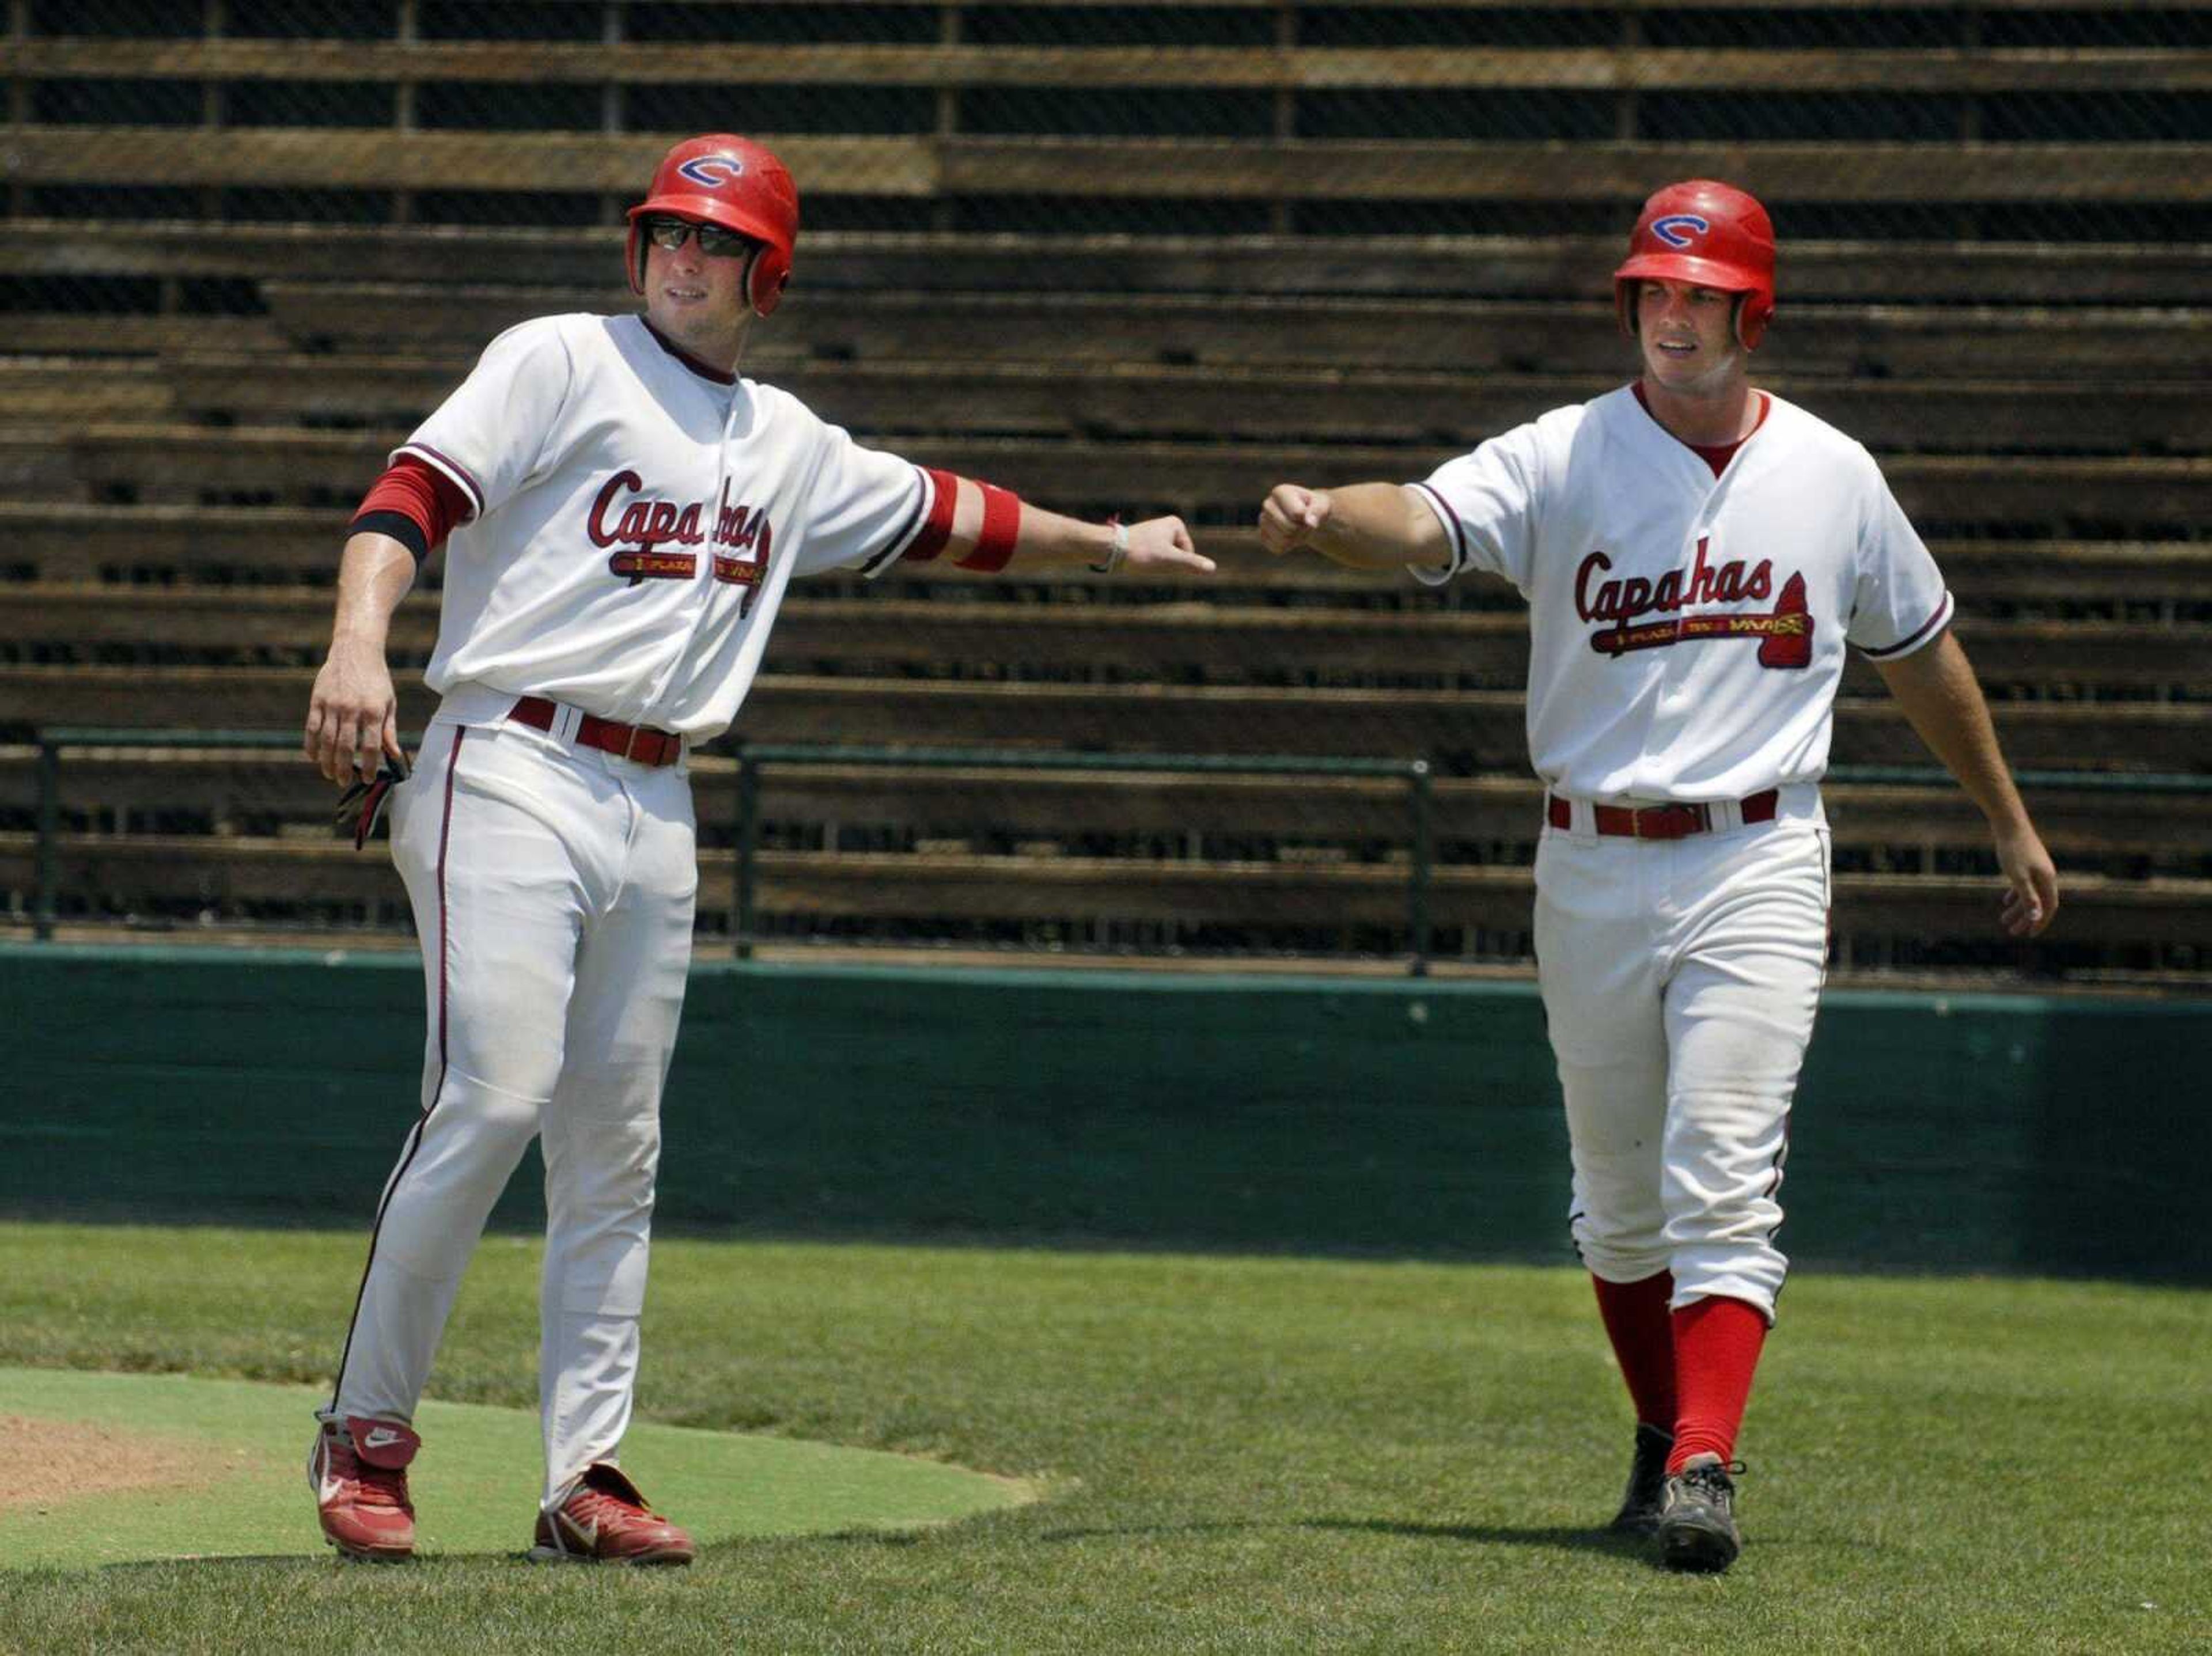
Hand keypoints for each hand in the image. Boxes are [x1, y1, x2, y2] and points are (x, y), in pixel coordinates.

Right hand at [305, 636, 401, 784]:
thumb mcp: (389, 702)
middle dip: (345, 769)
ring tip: (330, 774)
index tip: (369, 779)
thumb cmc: (376, 679)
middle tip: (344, 782)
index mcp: (373, 711)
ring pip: (326, 740)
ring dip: (327, 761)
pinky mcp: (317, 700)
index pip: (371, 746)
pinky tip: (314, 756)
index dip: (370, 766)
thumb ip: (389, 730)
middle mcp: (351, 709)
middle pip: (345, 747)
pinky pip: (311, 727)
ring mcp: (332, 705)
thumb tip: (395, 755)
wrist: (356, 650)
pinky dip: (311, 744)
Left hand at [1123, 516, 1214, 573]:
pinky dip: (1147, 562)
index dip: (1175, 563)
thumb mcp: (1170, 560)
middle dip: (1165, 563)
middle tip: (1148, 559)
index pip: (1188, 554)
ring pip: (1164, 558)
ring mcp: (1155, 532)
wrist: (1110, 549)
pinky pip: (1153, 557)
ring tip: (1141, 559)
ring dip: (1155, 564)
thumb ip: (1192, 564)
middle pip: (1176, 555)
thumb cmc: (1141, 552)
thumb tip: (1212, 568)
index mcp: (1176, 524)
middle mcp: (1166, 524)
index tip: (1157, 556)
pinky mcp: (1144, 540)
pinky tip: (1136, 559)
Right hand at [1257, 484, 1331, 555]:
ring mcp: (1262, 521)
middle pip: (1290, 529)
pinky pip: (1278, 549)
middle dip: (1302, 529)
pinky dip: (1288, 546)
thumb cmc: (1314, 507)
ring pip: (1284, 540)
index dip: (1307, 518)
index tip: (1308, 512)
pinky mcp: (1262, 536)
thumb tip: (1311, 522)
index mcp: (1280, 492)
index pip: (1297, 514)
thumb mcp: (1322, 505)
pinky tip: (1290, 535)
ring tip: (1298, 528)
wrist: (1305, 515)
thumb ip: (1318, 510)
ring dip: (1296, 538)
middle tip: (1304, 523)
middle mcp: (1268, 504)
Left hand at [1993, 821, 2058, 937]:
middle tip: (2012, 931)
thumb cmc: (2013, 850)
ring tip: (2003, 920)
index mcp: (2047, 880)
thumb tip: (2037, 917)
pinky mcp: (2028, 863)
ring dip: (2018, 909)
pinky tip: (2005, 901)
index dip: (2040, 922)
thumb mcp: (2018, 876)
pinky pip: (2025, 884)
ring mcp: (2037, 869)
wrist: (2009, 824)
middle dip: (2026, 919)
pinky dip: (2016, 895)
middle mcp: (2046, 875)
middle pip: (2038, 903)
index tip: (2029, 935)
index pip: (2048, 907)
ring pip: (2030, 894)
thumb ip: (2028, 897)